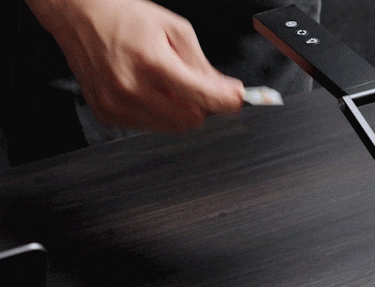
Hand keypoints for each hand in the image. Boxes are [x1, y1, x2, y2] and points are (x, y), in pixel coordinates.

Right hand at [27, 0, 244, 131]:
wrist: (79, 14)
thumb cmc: (124, 16)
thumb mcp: (174, 29)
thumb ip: (203, 65)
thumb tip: (226, 90)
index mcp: (152, 62)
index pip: (203, 98)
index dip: (227, 101)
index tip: (236, 99)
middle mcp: (132, 87)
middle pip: (189, 120)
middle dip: (200, 105)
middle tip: (194, 85)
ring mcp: (117, 104)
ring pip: (170, 126)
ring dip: (177, 109)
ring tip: (162, 81)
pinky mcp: (107, 113)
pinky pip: (148, 126)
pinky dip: (156, 112)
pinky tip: (146, 89)